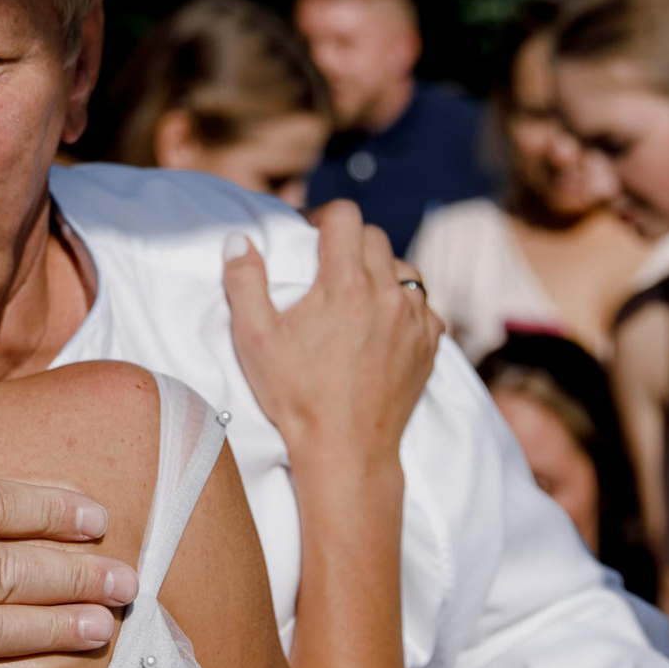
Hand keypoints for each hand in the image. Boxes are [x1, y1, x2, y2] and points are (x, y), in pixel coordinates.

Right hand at [222, 201, 442, 467]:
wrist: (346, 451)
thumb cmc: (296, 396)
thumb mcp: (254, 339)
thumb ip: (244, 281)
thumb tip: (238, 239)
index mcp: (345, 284)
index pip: (345, 216)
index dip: (322, 217)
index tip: (308, 235)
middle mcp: (387, 294)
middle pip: (375, 237)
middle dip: (348, 242)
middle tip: (324, 268)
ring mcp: (414, 319)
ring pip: (402, 268)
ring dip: (379, 272)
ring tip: (353, 297)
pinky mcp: (429, 344)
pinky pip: (422, 305)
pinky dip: (403, 305)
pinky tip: (380, 326)